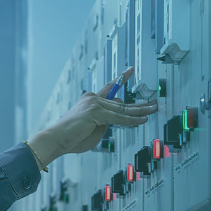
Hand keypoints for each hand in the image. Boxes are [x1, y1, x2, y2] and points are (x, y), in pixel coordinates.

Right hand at [27, 66, 160, 168]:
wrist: (56, 140)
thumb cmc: (72, 138)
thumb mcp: (94, 129)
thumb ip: (106, 121)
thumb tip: (118, 117)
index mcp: (90, 100)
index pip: (109, 88)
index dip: (121, 79)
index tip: (130, 71)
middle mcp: (93, 98)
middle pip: (120, 102)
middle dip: (139, 104)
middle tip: (153, 103)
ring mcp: (95, 104)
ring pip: (122, 109)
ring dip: (140, 111)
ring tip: (153, 110)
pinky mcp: (96, 112)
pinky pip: (118, 117)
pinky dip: (131, 120)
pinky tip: (142, 120)